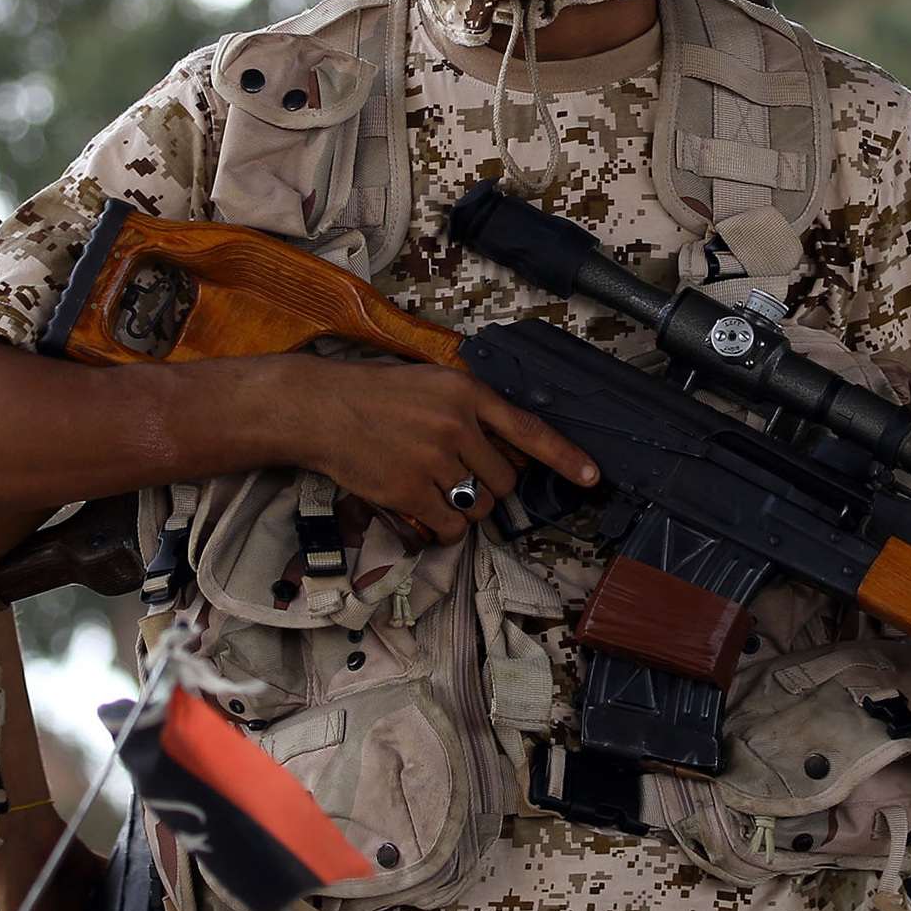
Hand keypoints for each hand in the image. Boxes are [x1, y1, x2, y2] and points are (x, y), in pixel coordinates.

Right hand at [262, 356, 598, 542]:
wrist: (319, 409)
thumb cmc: (375, 395)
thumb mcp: (431, 384)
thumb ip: (470, 410)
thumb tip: (507, 450)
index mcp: (466, 393)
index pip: (528, 429)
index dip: (564, 456)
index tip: (590, 475)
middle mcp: (456, 425)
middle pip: (504, 480)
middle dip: (487, 485)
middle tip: (455, 472)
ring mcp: (433, 460)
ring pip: (479, 505)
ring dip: (464, 506)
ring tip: (431, 482)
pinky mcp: (410, 490)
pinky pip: (450, 526)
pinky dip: (444, 527)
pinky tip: (424, 507)